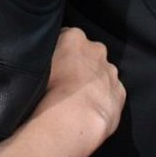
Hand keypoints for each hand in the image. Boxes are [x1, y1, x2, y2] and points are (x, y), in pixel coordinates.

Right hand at [37, 27, 124, 151]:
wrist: (73, 119)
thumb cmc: (48, 90)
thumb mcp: (35, 64)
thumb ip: (43, 55)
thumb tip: (42, 58)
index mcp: (74, 37)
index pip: (66, 37)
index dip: (60, 52)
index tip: (55, 65)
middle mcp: (96, 50)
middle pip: (88, 53)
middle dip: (81, 64)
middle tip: (66, 82)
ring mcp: (110, 72)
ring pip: (102, 73)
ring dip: (94, 81)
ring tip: (79, 99)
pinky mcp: (120, 93)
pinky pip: (111, 92)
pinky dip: (104, 98)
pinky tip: (92, 109)